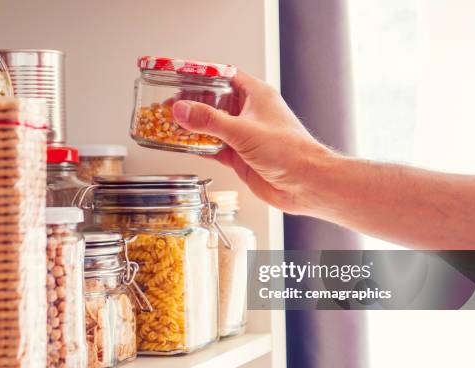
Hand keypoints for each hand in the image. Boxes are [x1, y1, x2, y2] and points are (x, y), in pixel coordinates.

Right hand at [171, 71, 334, 214]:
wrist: (305, 184)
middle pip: (214, 100)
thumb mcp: (243, 131)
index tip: (180, 76)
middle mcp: (249, 112)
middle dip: (192, 102)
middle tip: (169, 102)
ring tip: (171, 123)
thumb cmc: (290, 151)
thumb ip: (210, 121)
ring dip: (194, 126)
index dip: (202, 75)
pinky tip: (185, 145)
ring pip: (213, 125)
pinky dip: (200, 146)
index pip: (224, 75)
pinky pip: (215, 147)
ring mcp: (244, 135)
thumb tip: (182, 109)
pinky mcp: (241, 156)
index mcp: (256, 95)